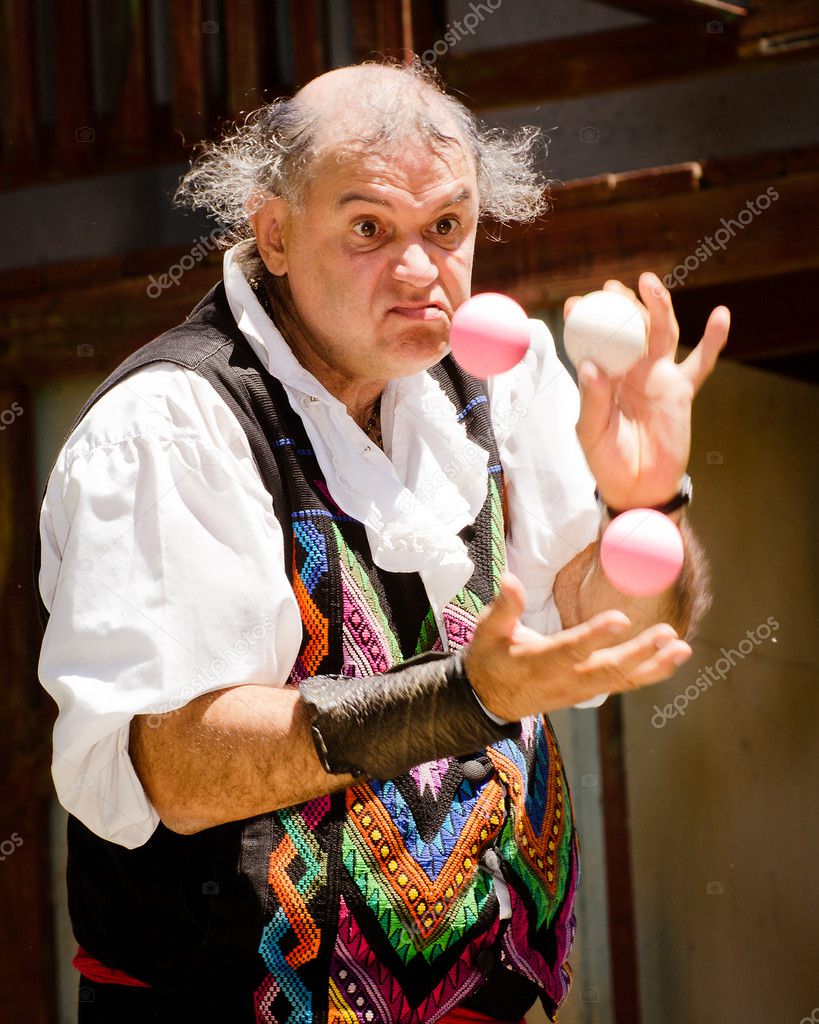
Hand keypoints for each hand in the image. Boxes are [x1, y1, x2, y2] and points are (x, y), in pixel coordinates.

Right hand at [464, 573, 690, 719]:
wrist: (489, 700)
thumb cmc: (490, 658)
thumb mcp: (489, 631)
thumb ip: (504, 606)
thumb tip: (510, 578)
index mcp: (539, 661)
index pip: (571, 649)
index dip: (595, 635)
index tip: (620, 618)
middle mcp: (565, 679)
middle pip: (607, 669)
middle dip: (639, 653)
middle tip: (667, 634)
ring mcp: (580, 689)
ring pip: (622, 680)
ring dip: (654, 666)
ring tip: (682, 649)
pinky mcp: (589, 692)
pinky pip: (624, 684)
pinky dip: (650, 673)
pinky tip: (672, 658)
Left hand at [564, 275, 729, 510]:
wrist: (637, 486)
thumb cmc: (606, 460)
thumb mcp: (591, 432)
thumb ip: (593, 400)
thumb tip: (590, 366)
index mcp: (603, 377)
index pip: (594, 340)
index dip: (587, 319)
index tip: (576, 302)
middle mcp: (630, 370)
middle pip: (630, 328)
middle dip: (622, 304)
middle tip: (612, 288)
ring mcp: (658, 377)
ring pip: (661, 334)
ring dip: (658, 307)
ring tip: (650, 283)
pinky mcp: (682, 390)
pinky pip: (701, 362)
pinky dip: (713, 340)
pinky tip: (721, 315)